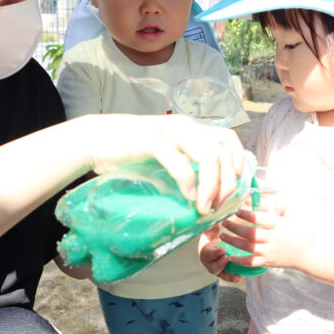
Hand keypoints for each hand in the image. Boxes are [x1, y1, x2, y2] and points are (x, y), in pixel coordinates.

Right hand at [73, 114, 244, 213]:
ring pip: (206, 155)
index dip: (238, 162)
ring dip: (212, 185)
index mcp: (191, 128)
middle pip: (222, 150)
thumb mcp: (166, 156)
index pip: (228, 139)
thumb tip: (209, 195)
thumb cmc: (131, 154)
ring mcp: (168, 131)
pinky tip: (188, 197)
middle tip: (221, 205)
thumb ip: (186, 165)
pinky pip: (178, 160)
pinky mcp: (150, 139)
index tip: (236, 187)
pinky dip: (188, 180)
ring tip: (205, 208)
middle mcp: (184, 126)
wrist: (95, 141)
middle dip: (228, 181)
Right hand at [199, 226, 241, 282]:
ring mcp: (216, 267)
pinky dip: (232, 278)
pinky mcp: (223, 271)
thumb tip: (216, 223)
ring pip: (220, 273)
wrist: (216, 240)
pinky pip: (226, 276)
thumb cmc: (214, 232)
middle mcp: (209, 261)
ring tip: (237, 276)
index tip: (222, 250)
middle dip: (221, 264)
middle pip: (213, 266)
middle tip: (228, 260)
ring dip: (228, 275)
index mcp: (205, 249)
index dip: (214, 253)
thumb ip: (213, 227)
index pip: (208, 253)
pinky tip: (240, 278)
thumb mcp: (212, 228)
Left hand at [219, 208, 313, 270]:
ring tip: (223, 235)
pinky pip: (250, 262)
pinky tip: (229, 256)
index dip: (247, 214)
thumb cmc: (298, 234)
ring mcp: (270, 251)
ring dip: (233, 241)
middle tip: (224, 222)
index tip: (236, 210)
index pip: (260, 218)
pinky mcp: (268, 262)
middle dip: (234, 227)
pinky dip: (239, 260)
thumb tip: (255, 200)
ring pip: (247, 247)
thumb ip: (273, 212)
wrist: (307, 254)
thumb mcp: (288, 219)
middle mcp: (273, 238)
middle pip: (250, 232)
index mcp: (279, 225)